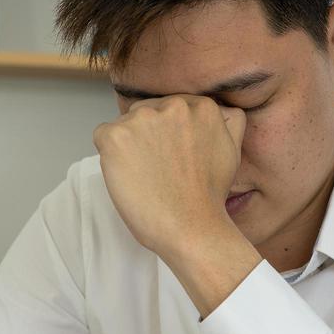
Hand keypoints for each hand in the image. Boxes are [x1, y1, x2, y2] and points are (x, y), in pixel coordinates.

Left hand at [93, 95, 244, 257]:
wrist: (190, 228)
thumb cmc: (207, 198)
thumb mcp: (231, 150)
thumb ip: (229, 122)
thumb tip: (224, 110)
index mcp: (202, 106)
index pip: (170, 107)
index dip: (167, 135)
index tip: (173, 157)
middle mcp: (173, 105)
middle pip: (146, 112)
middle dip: (148, 136)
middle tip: (160, 169)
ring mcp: (142, 119)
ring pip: (125, 124)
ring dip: (129, 146)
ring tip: (147, 175)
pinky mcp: (116, 136)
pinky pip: (102, 136)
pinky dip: (109, 156)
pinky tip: (129, 176)